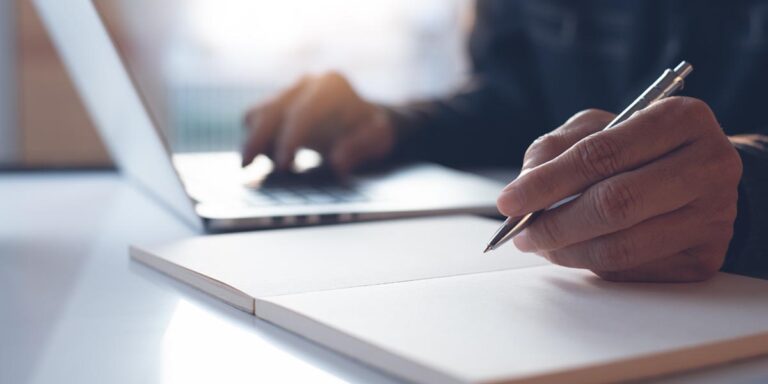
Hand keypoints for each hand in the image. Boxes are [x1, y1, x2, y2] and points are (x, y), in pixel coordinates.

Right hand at [241, 72, 395, 173]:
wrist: (364, 120)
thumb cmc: (372, 131)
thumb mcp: (378, 139)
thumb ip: (359, 148)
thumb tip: (337, 162)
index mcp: (331, 86)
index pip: (303, 112)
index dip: (289, 139)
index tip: (281, 166)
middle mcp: (307, 83)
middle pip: (272, 109)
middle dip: (258, 139)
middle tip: (246, 167)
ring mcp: (290, 91)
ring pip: (259, 113)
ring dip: (254, 139)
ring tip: (254, 165)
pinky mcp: (278, 103)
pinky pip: (256, 119)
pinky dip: (257, 139)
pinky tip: (266, 159)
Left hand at [497, 97, 742, 281]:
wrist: (702, 176)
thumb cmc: (641, 147)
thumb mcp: (599, 128)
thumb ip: (556, 148)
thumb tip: (523, 188)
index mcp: (680, 119)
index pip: (602, 154)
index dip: (548, 182)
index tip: (509, 201)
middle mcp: (708, 166)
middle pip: (614, 204)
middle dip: (554, 225)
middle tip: (521, 234)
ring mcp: (714, 216)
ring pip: (622, 247)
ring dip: (568, 252)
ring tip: (542, 245)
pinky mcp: (706, 257)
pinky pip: (633, 271)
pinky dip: (593, 265)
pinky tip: (578, 251)